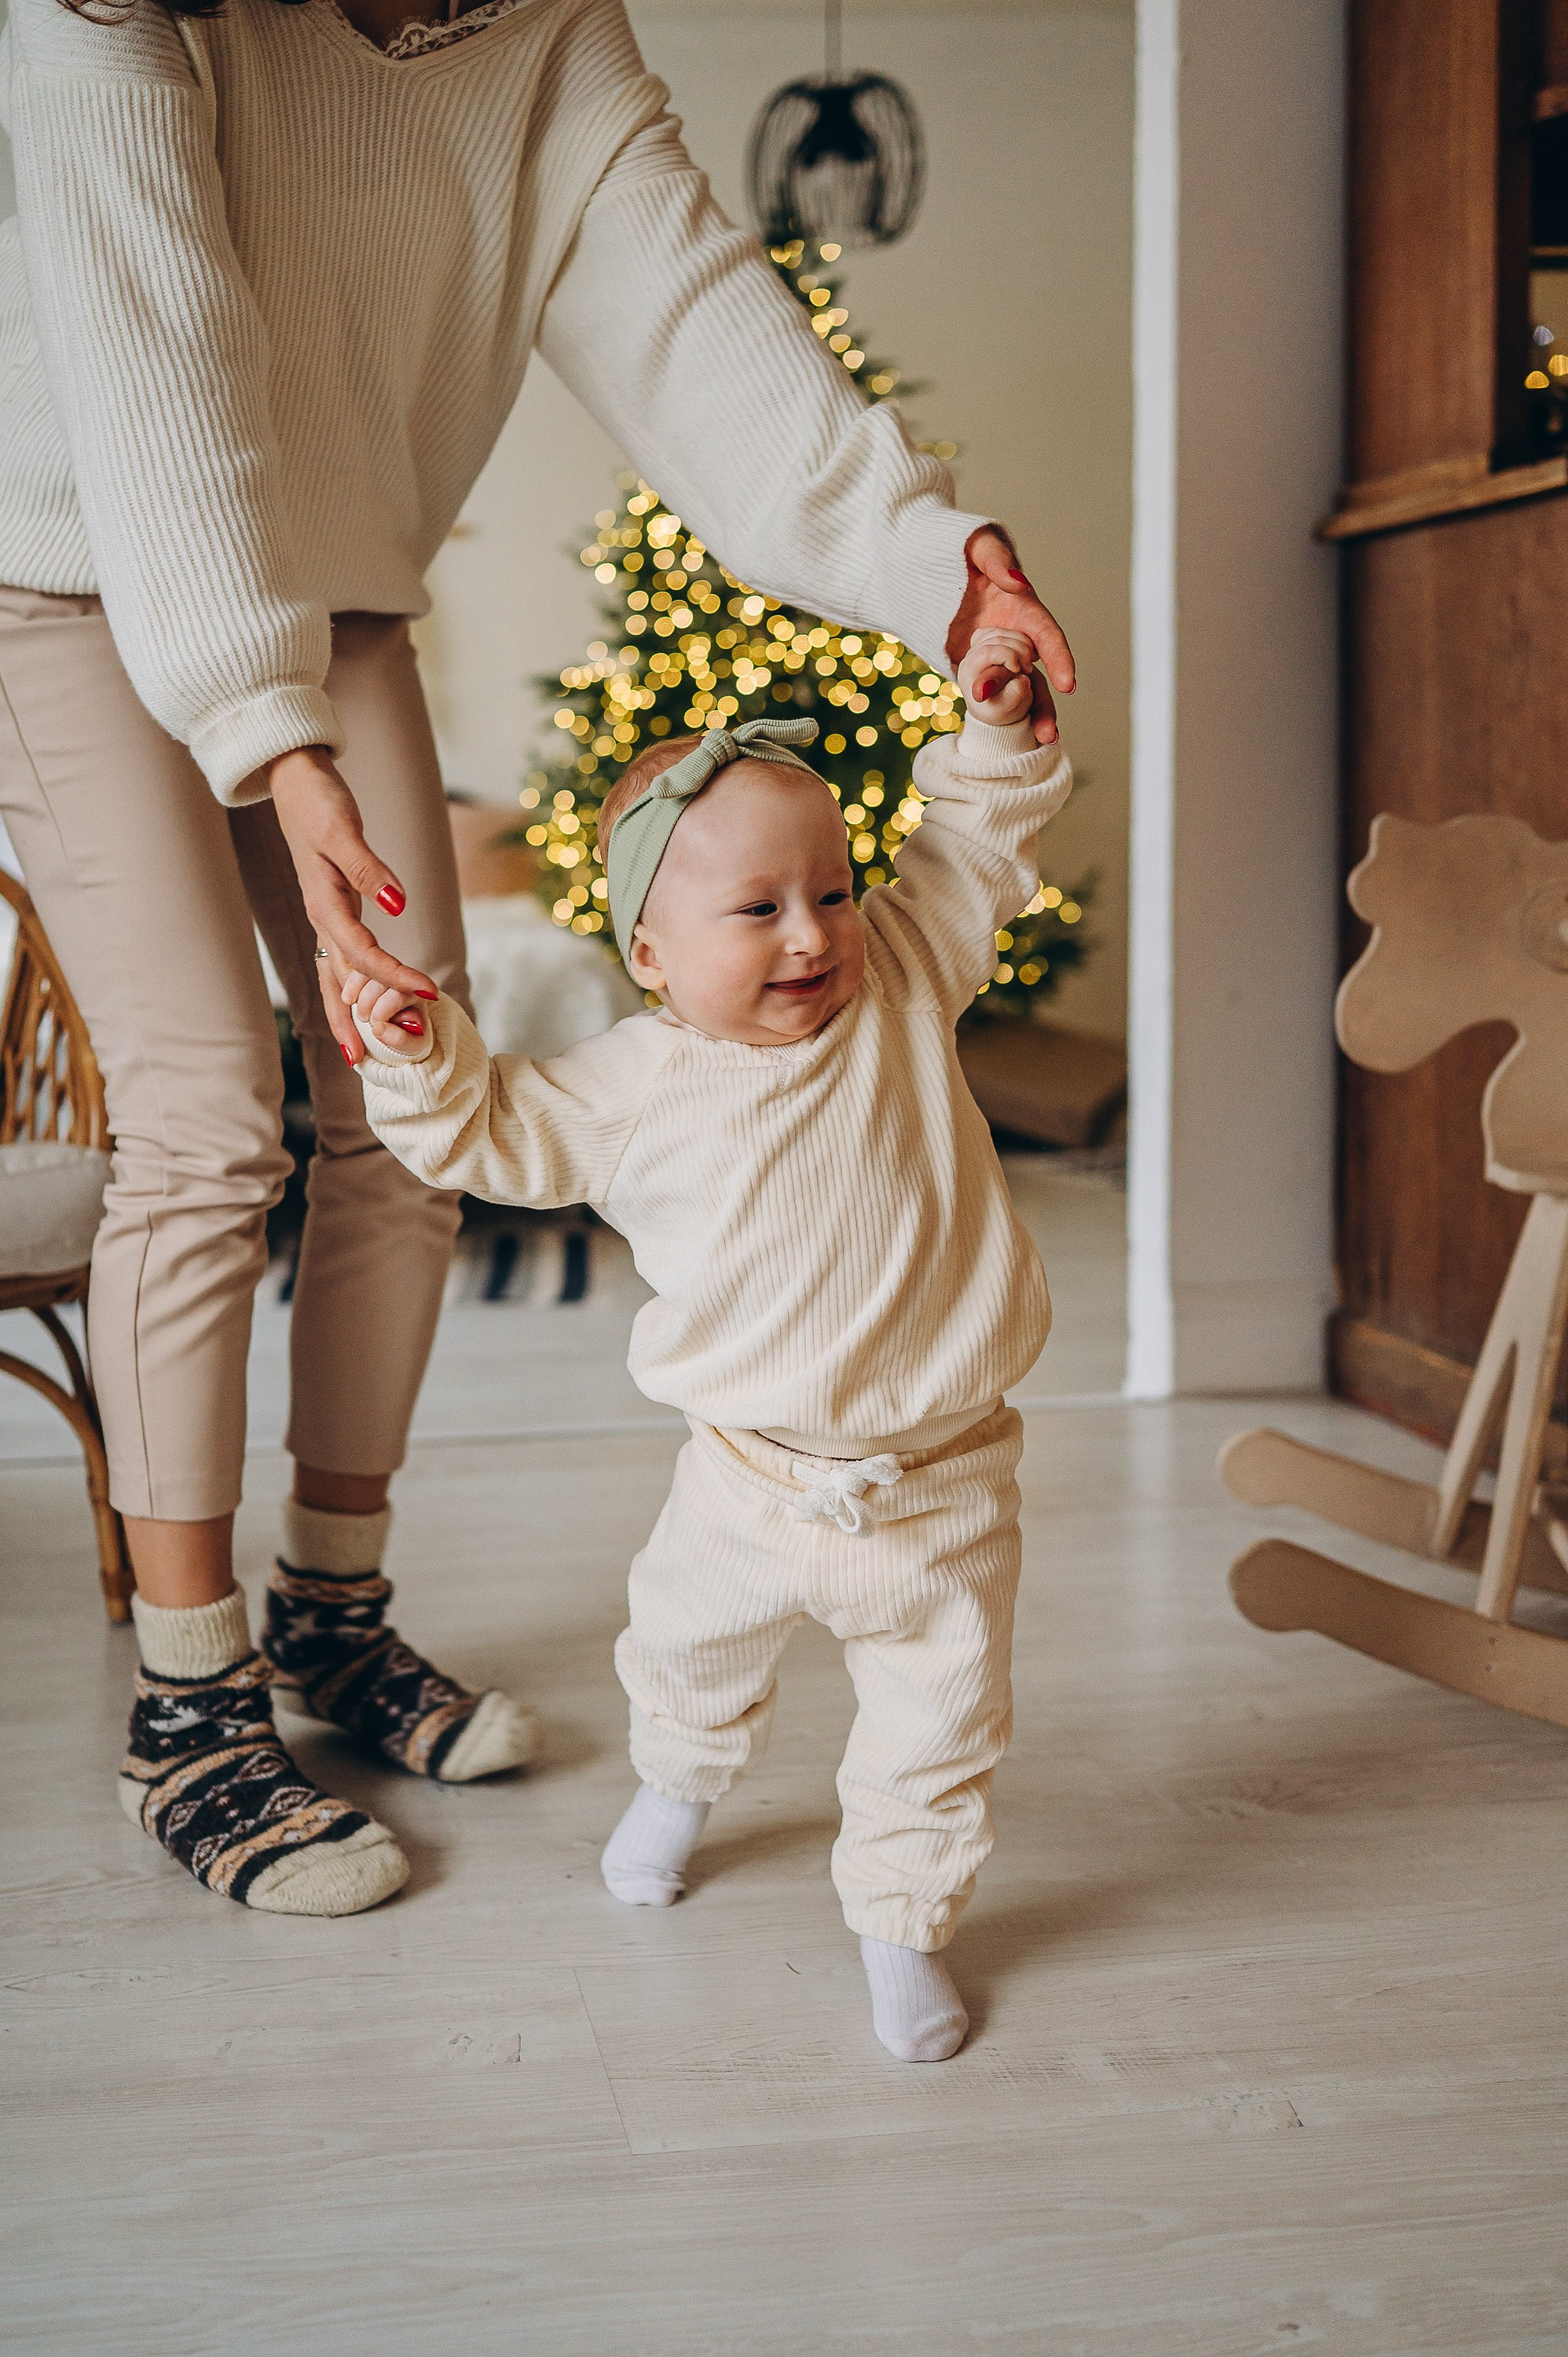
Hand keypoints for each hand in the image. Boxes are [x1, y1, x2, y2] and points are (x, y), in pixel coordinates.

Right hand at [267, 744, 437, 1064]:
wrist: (294, 779)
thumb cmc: (318, 801)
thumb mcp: (343, 830)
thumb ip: (370, 870)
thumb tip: (398, 906)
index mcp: (325, 904)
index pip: (363, 954)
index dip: (394, 976)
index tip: (428, 993)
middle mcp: (322, 917)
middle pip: (337, 980)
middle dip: (352, 1021)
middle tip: (367, 1062)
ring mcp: (324, 915)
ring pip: (334, 976)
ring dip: (345, 1013)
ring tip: (356, 1051)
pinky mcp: (331, 908)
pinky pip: (340, 958)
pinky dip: (349, 985)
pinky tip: (359, 1003)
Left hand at [946, 527, 1074, 745]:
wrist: (917, 562)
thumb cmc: (955, 546)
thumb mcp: (978, 542)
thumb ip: (998, 560)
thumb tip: (1018, 583)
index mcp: (1021, 608)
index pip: (1047, 635)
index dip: (1060, 658)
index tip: (1067, 683)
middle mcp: (1013, 637)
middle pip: (1036, 675)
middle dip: (1045, 704)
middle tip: (1048, 733)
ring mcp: (993, 656)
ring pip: (1015, 691)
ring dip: (1024, 717)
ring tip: (1034, 744)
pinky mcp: (970, 668)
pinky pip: (984, 693)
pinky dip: (992, 714)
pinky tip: (999, 738)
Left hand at [956, 628, 1036, 727]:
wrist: (997, 707)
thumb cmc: (999, 709)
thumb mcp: (1006, 710)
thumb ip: (1013, 696)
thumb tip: (1020, 681)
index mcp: (969, 673)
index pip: (987, 651)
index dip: (1009, 655)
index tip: (1020, 670)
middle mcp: (970, 658)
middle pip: (996, 639)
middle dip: (1018, 650)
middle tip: (1028, 669)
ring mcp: (978, 648)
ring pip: (1001, 632)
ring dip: (1021, 644)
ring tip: (1027, 665)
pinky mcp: (986, 642)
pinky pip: (1002, 631)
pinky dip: (1018, 638)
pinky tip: (1024, 653)